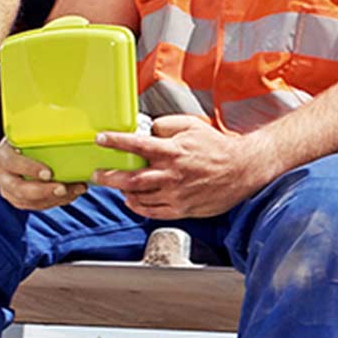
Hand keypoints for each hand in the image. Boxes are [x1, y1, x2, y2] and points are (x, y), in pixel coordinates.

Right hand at [0, 137, 85, 210]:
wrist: (24, 149)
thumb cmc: (29, 139)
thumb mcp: (31, 131)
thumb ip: (42, 130)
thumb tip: (66, 118)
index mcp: (3, 154)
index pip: (11, 162)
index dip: (28, 168)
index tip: (48, 173)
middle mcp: (2, 174)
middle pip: (17, 188)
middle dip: (42, 191)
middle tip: (63, 188)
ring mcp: (8, 189)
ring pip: (27, 201)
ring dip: (52, 199)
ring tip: (74, 191)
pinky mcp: (18, 200)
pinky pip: (36, 206)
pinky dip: (54, 202)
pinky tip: (70, 194)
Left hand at [92, 115, 269, 218]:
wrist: (242, 170)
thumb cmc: (217, 147)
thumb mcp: (192, 126)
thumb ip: (166, 125)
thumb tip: (148, 129)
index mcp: (173, 151)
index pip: (137, 145)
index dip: (115, 142)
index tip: (100, 139)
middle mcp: (171, 174)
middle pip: (131, 178)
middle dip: (109, 177)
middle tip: (96, 174)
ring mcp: (176, 194)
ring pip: (139, 197)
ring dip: (123, 192)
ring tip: (115, 186)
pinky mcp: (182, 209)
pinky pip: (152, 211)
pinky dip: (138, 207)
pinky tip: (131, 200)